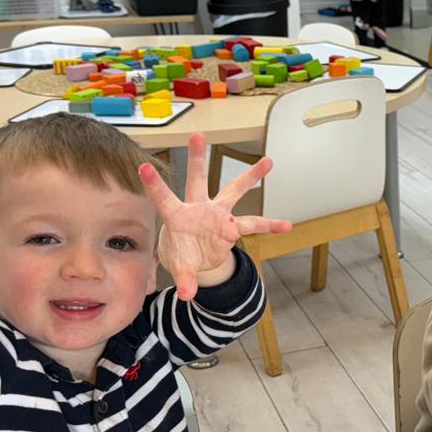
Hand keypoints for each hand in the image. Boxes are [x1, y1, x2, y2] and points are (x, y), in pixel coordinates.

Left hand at [139, 135, 291, 298]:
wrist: (195, 260)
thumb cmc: (181, 256)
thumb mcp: (180, 268)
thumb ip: (184, 280)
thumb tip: (186, 296)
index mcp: (177, 217)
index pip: (163, 198)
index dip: (154, 184)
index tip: (144, 166)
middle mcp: (198, 208)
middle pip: (197, 179)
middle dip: (197, 158)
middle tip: (198, 135)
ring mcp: (218, 214)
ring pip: (233, 190)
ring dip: (250, 177)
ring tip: (268, 161)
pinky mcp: (232, 226)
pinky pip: (255, 225)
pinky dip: (270, 226)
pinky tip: (288, 225)